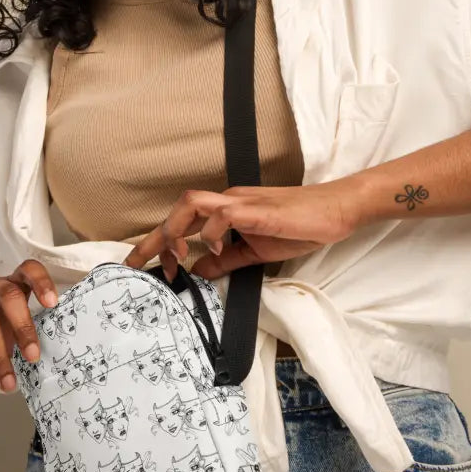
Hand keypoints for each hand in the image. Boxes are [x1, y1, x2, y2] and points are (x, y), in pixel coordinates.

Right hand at [0, 259, 57, 395]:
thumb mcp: (13, 320)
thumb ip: (29, 329)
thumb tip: (51, 357)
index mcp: (12, 282)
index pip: (28, 270)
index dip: (41, 282)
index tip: (52, 304)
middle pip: (8, 296)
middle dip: (23, 327)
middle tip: (33, 357)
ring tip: (9, 384)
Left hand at [122, 182, 361, 280]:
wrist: (335, 211)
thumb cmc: (301, 226)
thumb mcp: (256, 251)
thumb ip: (227, 260)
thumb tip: (198, 270)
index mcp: (227, 210)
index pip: (184, 221)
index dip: (159, 242)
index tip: (146, 266)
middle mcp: (228, 201)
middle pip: (179, 209)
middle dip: (152, 238)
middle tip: (135, 263)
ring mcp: (242, 203)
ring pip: (192, 205)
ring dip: (175, 231)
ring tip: (173, 258)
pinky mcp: (257, 210)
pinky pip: (223, 214)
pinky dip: (212, 233)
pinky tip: (216, 250)